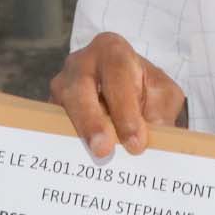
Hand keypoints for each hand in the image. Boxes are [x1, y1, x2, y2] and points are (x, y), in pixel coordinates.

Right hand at [49, 31, 186, 157]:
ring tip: (93, 158)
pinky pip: (54, 124)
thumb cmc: (145, 88)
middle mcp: (81, 63)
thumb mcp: (162, 93)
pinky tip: (82, 163)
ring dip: (78, 134)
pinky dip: (69, 143)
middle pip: (80, 89)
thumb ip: (161, 111)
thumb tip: (154, 140)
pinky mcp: (52, 108)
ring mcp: (61, 85)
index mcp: (112, 50)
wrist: (127, 90)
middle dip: (91, 120)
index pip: (116, 74)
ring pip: (63, 107)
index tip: (135, 142)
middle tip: (103, 150)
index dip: (125, 109)